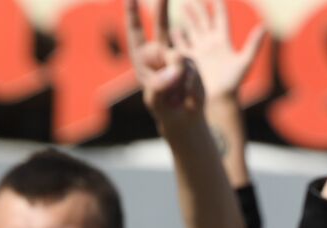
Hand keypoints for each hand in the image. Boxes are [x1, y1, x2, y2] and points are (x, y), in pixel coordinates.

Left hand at [126, 0, 204, 128]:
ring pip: (178, 61)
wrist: (184, 117)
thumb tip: (176, 69)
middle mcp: (160, 52)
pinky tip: (186, 97)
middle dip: (162, 10)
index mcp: (143, 58)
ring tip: (175, 98)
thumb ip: (161, 84)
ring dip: (176, 84)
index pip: (136, 34)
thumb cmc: (163, 108)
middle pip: (161, 27)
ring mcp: (178, 56)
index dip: (133, 16)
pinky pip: (191, 73)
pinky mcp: (193, 63)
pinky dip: (188, 88)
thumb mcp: (156, 100)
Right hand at [172, 0, 265, 104]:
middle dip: (198, 8)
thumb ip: (254, 43)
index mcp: (223, 41)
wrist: (221, 100)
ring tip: (182, 5)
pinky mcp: (191, 61)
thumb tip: (266, 27)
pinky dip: (177, 38)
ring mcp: (200, 51)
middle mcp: (211, 43)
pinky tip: (173, 29)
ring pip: (192, 30)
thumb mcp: (245, 61)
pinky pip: (182, 46)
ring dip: (187, 18)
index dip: (219, 6)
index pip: (221, 18)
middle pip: (203, 20)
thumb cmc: (234, 83)